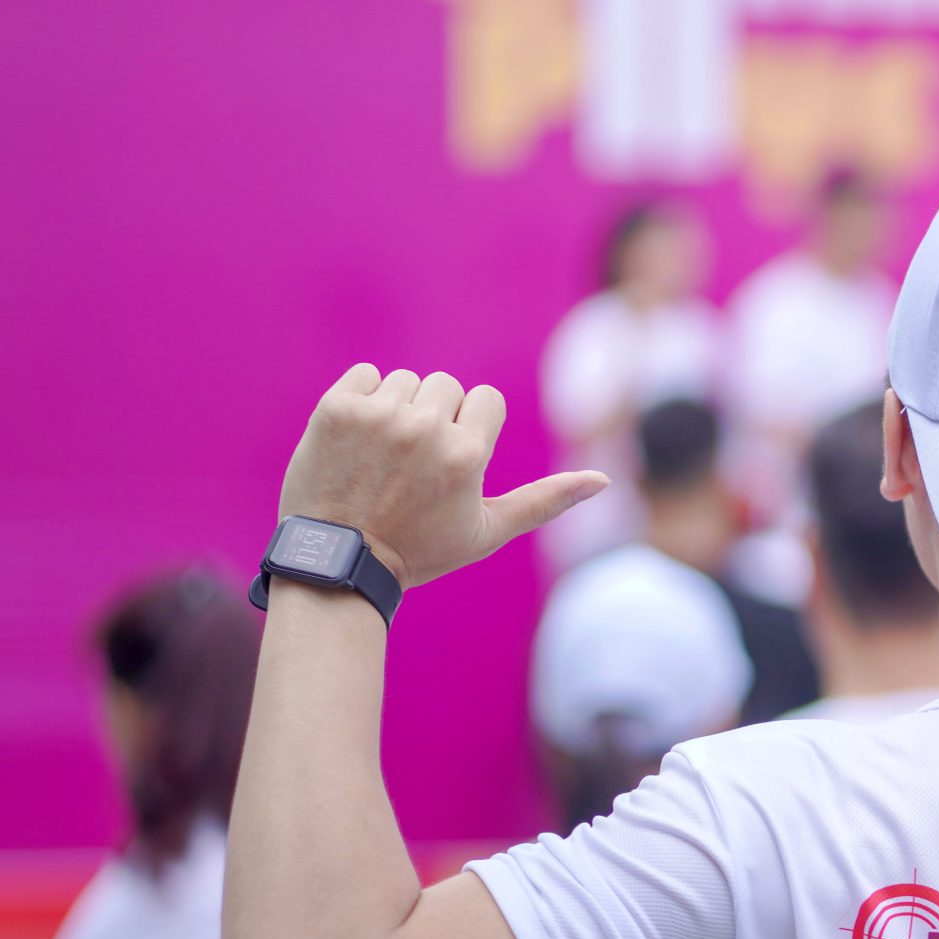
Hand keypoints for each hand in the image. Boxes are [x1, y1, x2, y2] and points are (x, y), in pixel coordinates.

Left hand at [277, 365, 607, 587]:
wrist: (337, 563)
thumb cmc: (419, 550)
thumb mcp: (488, 531)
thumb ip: (546, 500)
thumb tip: (604, 480)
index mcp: (466, 454)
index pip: (486, 400)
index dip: (472, 429)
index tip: (449, 463)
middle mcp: (423, 429)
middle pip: (446, 387)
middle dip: (435, 418)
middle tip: (411, 465)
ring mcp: (376, 417)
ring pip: (406, 382)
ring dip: (398, 410)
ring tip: (382, 457)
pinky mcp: (334, 410)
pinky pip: (364, 375)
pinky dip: (363, 400)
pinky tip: (358, 441)